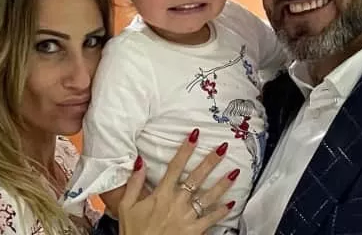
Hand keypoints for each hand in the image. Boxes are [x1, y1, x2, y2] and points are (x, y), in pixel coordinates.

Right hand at [118, 129, 237, 234]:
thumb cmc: (134, 233)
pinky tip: (231, 203)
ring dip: (223, 183)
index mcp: (161, 194)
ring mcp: (187, 216)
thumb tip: (139, 161)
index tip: (195, 135)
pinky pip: (211, 219)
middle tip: (223, 148)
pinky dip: (222, 211)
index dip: (186, 149)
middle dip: (211, 161)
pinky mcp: (194, 231)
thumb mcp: (126, 207)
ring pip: (209, 196)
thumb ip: (134, 183)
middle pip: (197, 177)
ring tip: (235, 172)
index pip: (175, 166)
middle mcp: (177, 202)